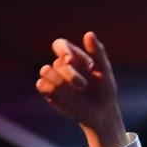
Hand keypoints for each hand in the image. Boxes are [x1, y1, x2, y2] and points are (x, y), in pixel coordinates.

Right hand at [35, 31, 125, 146]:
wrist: (102, 113)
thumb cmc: (105, 90)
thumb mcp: (105, 71)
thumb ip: (97, 52)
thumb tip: (89, 33)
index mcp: (74, 57)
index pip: (59, 44)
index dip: (62, 50)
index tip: (70, 60)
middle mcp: (62, 66)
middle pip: (56, 62)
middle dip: (70, 74)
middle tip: (83, 86)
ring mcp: (54, 78)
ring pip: (45, 71)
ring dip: (60, 81)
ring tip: (76, 91)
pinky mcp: (49, 92)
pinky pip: (41, 85)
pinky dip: (52, 89)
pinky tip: (64, 96)